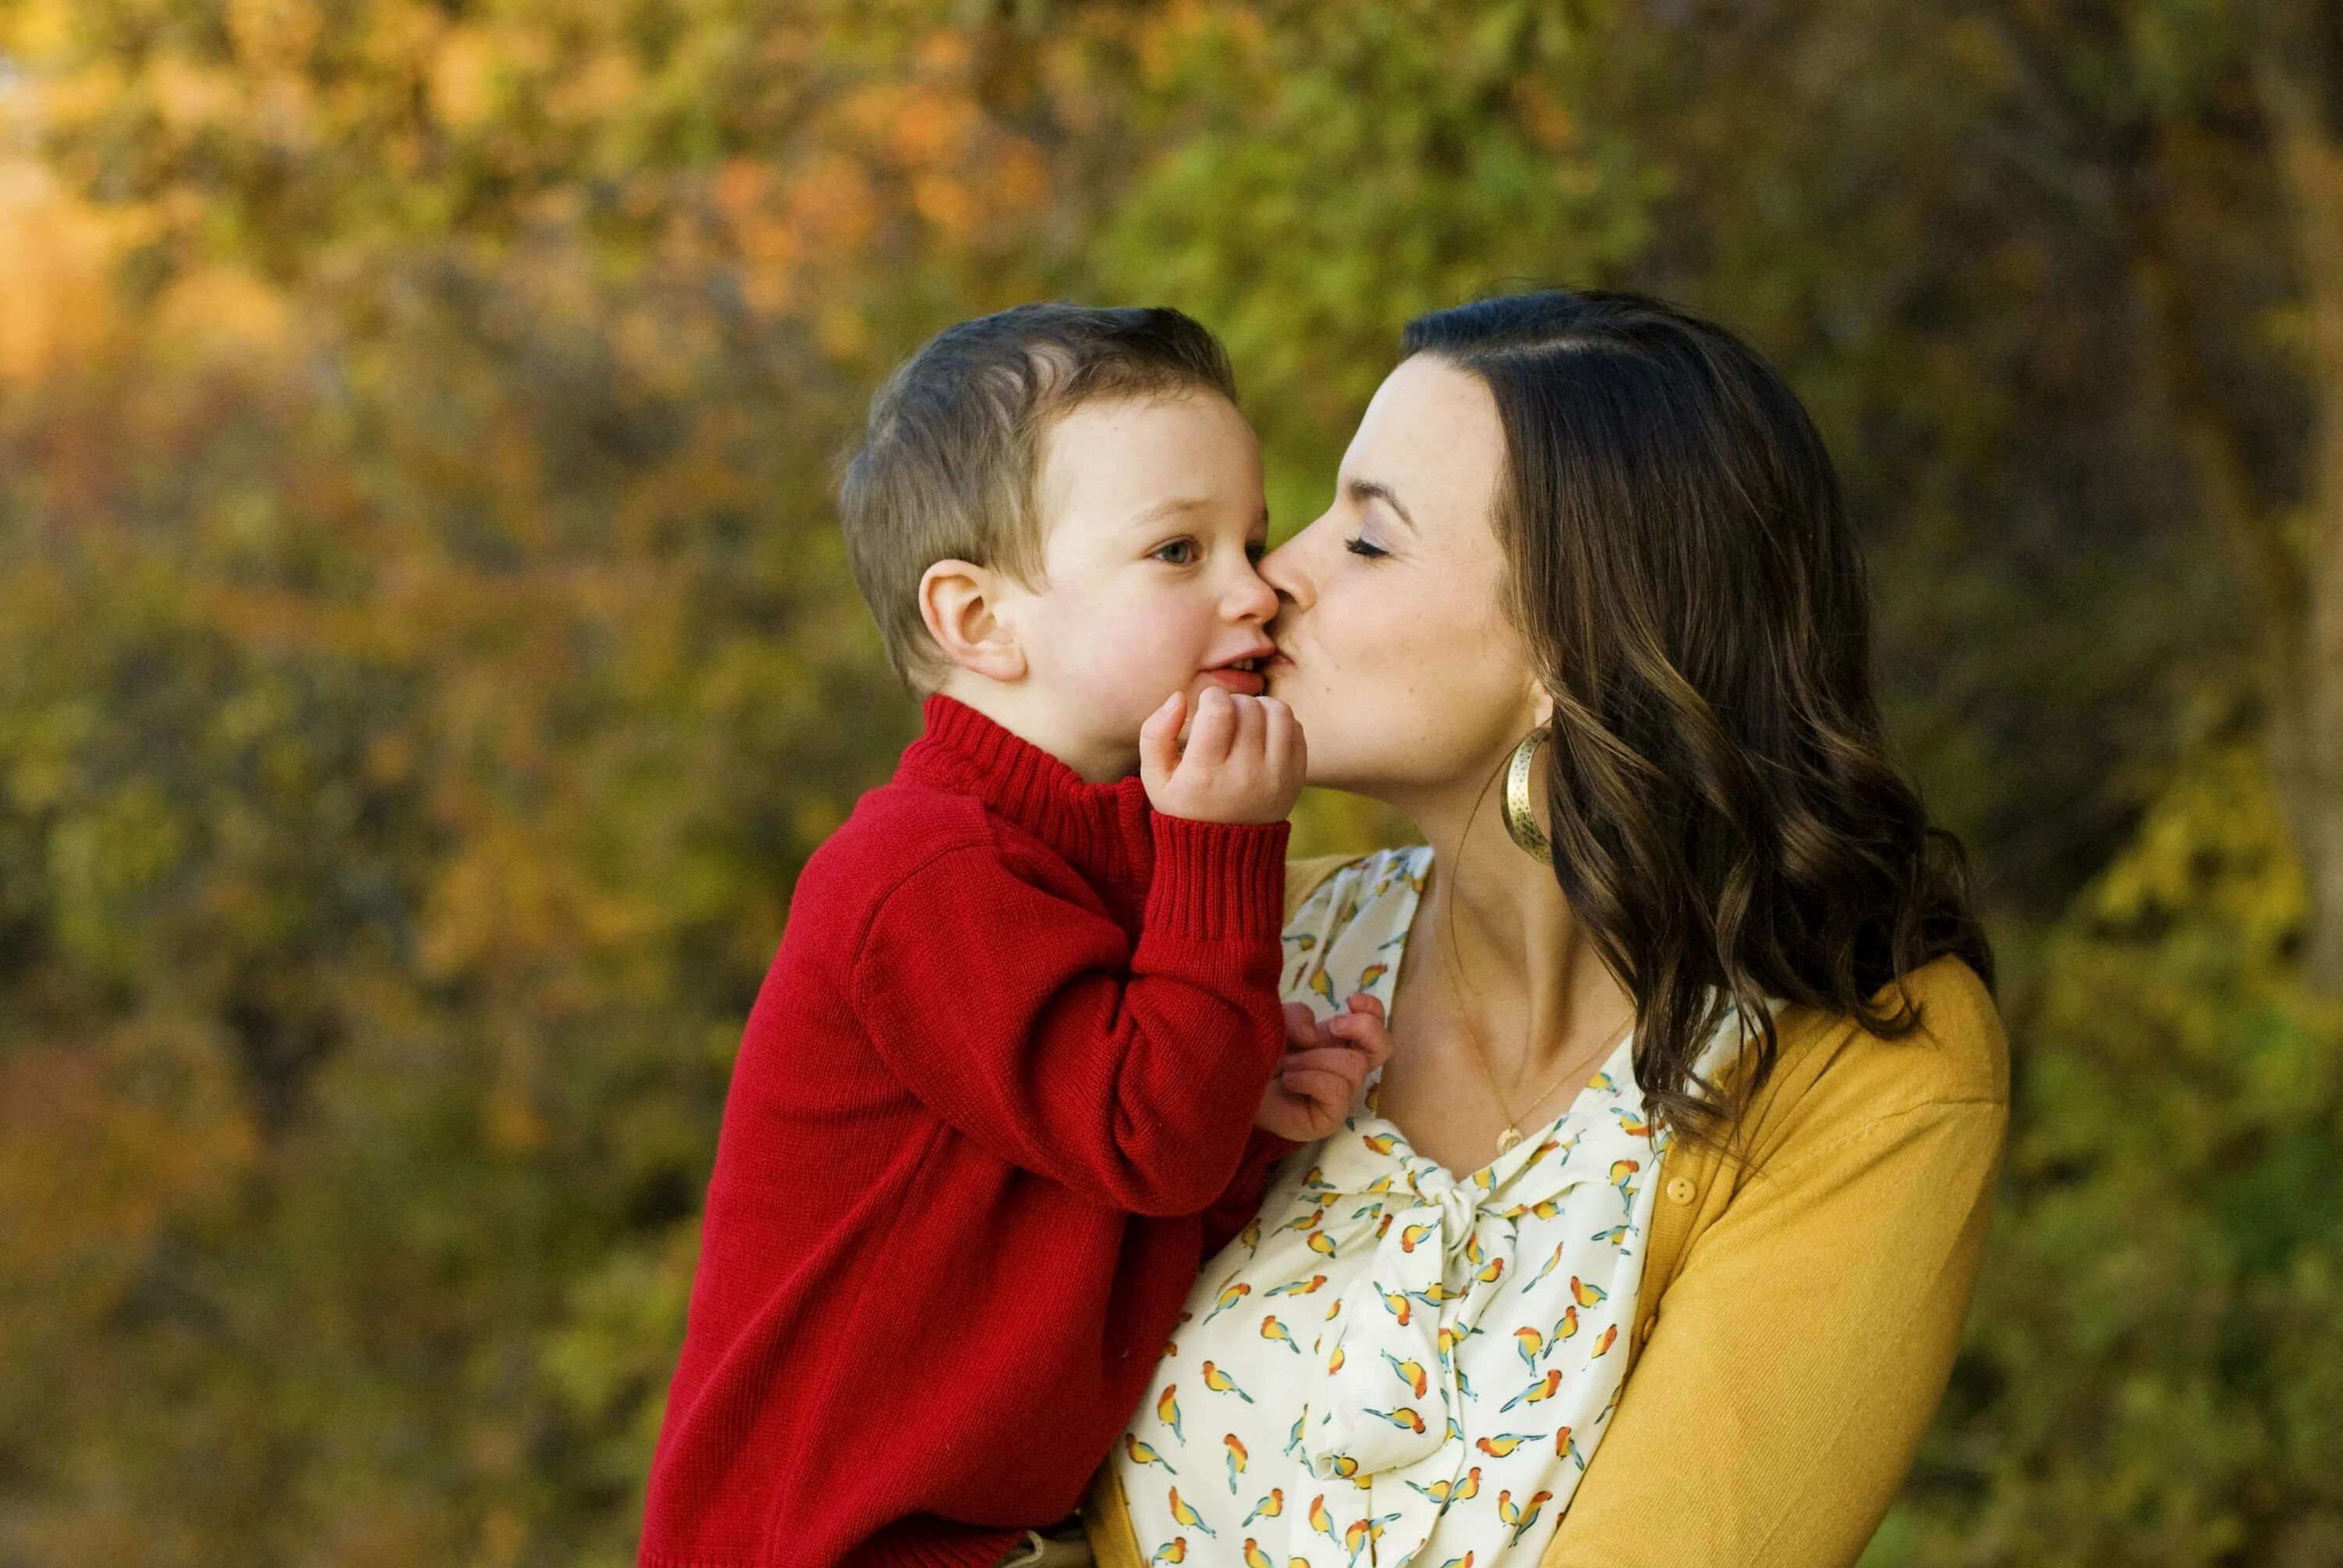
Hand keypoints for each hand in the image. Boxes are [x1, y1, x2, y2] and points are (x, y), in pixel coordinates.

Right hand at [1138, 687, 1306, 824]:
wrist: (1225, 852)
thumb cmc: (1185, 806)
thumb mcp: (1154, 777)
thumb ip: (1155, 733)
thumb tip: (1178, 698)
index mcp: (1206, 774)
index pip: (1220, 711)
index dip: (1211, 697)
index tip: (1206, 707)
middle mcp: (1245, 775)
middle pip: (1249, 708)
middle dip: (1233, 702)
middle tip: (1223, 717)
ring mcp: (1277, 777)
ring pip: (1278, 712)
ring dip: (1259, 706)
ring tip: (1244, 720)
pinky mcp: (1296, 777)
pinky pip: (1295, 728)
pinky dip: (1278, 722)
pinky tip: (1261, 735)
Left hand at [1255, 994, 1392, 1143]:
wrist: (1233, 1085)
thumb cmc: (1257, 1054)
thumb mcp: (1276, 1022)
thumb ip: (1297, 1016)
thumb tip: (1314, 1037)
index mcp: (1337, 1042)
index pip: (1376, 1024)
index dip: (1373, 1010)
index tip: (1350, 1001)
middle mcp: (1345, 1068)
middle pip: (1383, 1047)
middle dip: (1360, 1028)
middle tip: (1331, 1027)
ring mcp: (1340, 1096)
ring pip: (1353, 1066)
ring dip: (1315, 1059)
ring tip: (1288, 1066)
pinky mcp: (1330, 1118)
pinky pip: (1337, 1090)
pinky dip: (1310, 1079)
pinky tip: (1289, 1082)